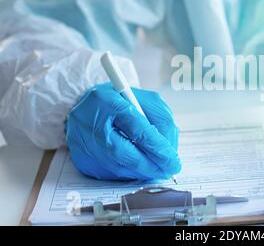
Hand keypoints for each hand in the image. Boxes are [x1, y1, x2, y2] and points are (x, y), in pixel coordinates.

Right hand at [66, 83, 180, 179]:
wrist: (84, 108)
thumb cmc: (118, 102)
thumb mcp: (143, 99)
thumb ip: (159, 118)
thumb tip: (169, 148)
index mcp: (107, 102)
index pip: (137, 128)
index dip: (158, 148)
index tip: (173, 160)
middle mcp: (90, 124)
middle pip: (124, 153)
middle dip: (151, 165)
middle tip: (168, 170)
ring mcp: (84, 145)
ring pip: (118, 168)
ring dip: (142, 172)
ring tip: (157, 170)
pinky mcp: (82, 161)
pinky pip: (110, 174)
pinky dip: (129, 174)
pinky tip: (139, 169)